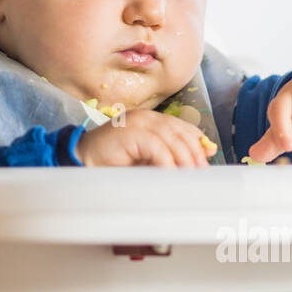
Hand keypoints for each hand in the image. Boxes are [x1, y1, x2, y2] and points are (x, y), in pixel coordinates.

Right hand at [75, 108, 216, 166]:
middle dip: (194, 151)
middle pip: (180, 131)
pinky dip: (167, 162)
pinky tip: (170, 174)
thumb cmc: (114, 163)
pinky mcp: (130, 133)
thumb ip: (168, 156)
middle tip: (201, 170)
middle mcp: (146, 117)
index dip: (197, 140)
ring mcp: (137, 122)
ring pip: (171, 138)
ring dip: (183, 158)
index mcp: (151, 120)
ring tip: (189, 174)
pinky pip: (156, 147)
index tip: (208, 157)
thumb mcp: (147, 159)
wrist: (83, 160)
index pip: (181, 126)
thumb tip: (198, 161)